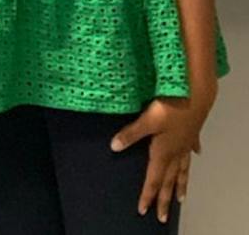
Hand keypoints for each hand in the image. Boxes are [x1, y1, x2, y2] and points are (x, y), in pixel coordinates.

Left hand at [110, 96, 209, 222]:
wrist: (196, 95)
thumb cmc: (170, 107)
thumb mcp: (148, 119)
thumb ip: (131, 133)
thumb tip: (114, 147)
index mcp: (163, 152)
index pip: (154, 179)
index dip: (148, 195)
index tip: (144, 210)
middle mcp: (176, 152)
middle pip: (169, 180)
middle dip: (164, 198)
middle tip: (162, 216)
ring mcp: (186, 143)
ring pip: (182, 169)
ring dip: (180, 184)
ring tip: (181, 198)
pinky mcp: (192, 132)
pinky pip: (191, 149)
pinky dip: (191, 155)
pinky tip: (196, 154)